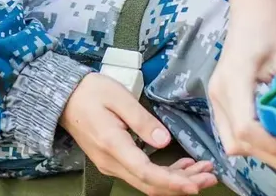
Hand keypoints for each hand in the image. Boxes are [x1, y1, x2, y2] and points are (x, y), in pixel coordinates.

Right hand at [60, 72, 217, 195]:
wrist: (64, 97)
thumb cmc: (91, 92)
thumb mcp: (118, 97)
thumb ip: (142, 120)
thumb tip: (165, 141)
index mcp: (113, 146)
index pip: (147, 174)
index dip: (174, 182)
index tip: (196, 184)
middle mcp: (112, 163)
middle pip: (151, 184)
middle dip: (183, 184)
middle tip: (211, 177)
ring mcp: (112, 165)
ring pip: (148, 182)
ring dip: (176, 180)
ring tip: (203, 171)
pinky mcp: (115, 161)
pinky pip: (142, 174)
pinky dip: (164, 174)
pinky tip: (182, 167)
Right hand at [209, 3, 275, 176]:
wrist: (253, 6)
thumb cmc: (272, 26)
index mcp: (234, 79)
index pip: (247, 128)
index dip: (272, 147)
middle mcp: (218, 91)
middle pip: (239, 142)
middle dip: (271, 157)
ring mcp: (216, 96)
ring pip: (235, 142)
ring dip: (263, 151)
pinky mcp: (222, 97)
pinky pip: (235, 130)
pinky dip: (256, 141)